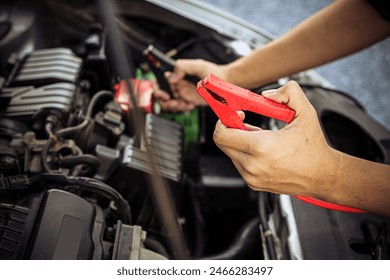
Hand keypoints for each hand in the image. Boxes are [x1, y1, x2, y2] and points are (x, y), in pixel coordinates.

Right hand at [154, 59, 228, 111]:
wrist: (224, 83)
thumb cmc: (212, 72)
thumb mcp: (198, 65)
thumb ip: (182, 66)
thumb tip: (171, 77)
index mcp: (175, 74)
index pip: (159, 80)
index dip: (158, 89)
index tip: (166, 95)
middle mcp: (176, 83)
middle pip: (161, 95)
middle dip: (164, 102)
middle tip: (174, 103)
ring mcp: (181, 93)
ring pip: (169, 103)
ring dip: (175, 106)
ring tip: (185, 104)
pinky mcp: (187, 100)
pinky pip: (180, 107)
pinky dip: (183, 108)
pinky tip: (191, 104)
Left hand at [213, 81, 339, 198]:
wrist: (321, 175)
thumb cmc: (313, 147)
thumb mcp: (305, 113)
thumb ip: (288, 93)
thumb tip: (267, 95)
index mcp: (261, 147)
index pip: (221, 134)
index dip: (225, 120)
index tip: (237, 114)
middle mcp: (253, 165)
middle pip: (222, 143)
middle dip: (231, 129)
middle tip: (246, 122)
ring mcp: (251, 177)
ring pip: (230, 153)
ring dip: (239, 142)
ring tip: (261, 138)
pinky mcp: (253, 183)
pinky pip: (239, 163)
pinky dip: (245, 153)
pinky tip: (263, 150)